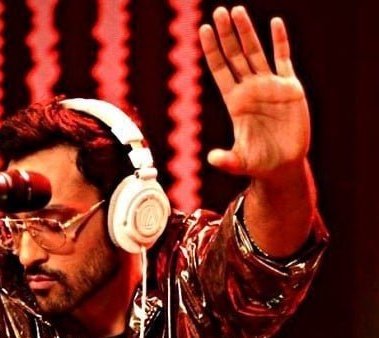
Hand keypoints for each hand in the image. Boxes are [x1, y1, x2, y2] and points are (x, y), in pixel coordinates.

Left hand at [200, 6, 309, 182]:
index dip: (212, 50)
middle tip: (219, 12)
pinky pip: (283, 60)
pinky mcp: (290, 88)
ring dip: (247, 32)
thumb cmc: (257, 163)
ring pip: (256, 53)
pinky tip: (275, 23)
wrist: (282, 165)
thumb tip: (212, 158)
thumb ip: (226, 159)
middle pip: (235, 55)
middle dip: (227, 34)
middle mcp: (249, 89)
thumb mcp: (239, 161)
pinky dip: (280, 42)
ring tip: (238, 11)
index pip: (220, 69)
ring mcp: (269, 86)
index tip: (204, 30)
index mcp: (234, 102)